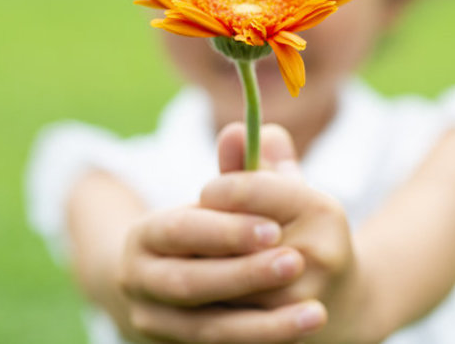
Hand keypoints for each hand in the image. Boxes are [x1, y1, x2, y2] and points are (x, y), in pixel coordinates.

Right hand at [113, 170, 328, 340]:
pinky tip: (301, 334)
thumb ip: (243, 170)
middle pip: (187, 283)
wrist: (196, 292)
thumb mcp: (232, 201)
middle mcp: (139, 284)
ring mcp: (156, 326)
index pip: (179, 230)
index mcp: (145, 237)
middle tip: (295, 263)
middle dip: (243, 274)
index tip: (273, 227)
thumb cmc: (222, 234)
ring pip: (206, 330)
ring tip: (315, 312)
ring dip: (262, 325)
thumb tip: (251, 131)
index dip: (224, 230)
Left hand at [202, 124, 364, 342]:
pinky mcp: (284, 335)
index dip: (217, 190)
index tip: (208, 193)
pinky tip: (200, 296)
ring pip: (224, 282)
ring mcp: (301, 302)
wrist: (345, 307)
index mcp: (321, 211)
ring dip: (199, 271)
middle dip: (207, 234)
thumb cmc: (303, 235)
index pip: (247, 189)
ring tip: (189, 262)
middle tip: (193, 233)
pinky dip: (207, 305)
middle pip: (232, 237)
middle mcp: (318, 256)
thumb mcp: (287, 193)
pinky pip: (226, 317)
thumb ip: (254, 161)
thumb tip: (231, 131)